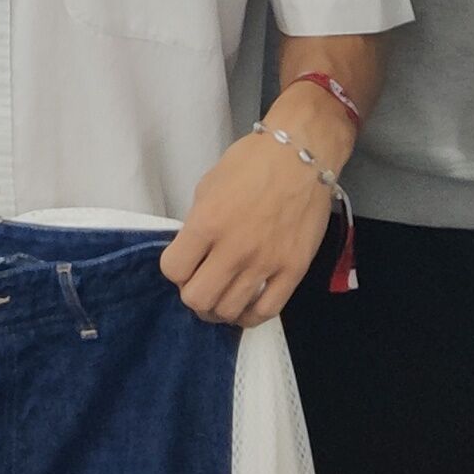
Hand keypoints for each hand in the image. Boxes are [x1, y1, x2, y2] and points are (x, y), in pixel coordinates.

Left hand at [160, 124, 338, 325]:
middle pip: (197, 298)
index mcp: (207, 223)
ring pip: (229, 310)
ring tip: (221, 298)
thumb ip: (197, 223)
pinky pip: (267, 310)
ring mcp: (266, 263)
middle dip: (193, 295)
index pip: (173, 270)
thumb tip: (193, 252)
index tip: (183, 264)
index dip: (174, 270)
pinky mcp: (293, 270)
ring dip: (219, 309)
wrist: (300, 156)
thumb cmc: (251, 163)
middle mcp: (234, 248)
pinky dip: (250, 316)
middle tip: (200, 285)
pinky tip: (245, 308)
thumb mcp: (208, 187)